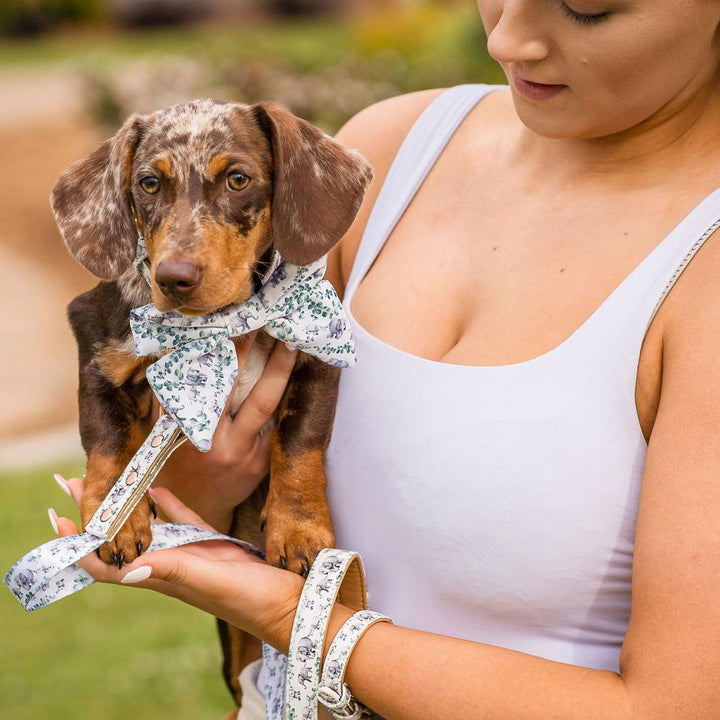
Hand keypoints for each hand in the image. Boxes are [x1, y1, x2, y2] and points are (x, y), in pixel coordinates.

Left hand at [52, 480, 303, 652]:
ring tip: (109, 480)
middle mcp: (172, 566)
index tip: (60, 519)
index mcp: (165, 577)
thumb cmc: (254, 600)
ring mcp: (192, 554)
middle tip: (74, 483)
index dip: (82, 546)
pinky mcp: (215, 545)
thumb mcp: (214, 584)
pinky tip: (157, 489)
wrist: (290, 604)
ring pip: (150, 528)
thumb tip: (127, 568)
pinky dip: (168, 506)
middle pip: (123, 539)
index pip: (111, 563)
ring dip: (127, 507)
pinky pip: (184, 521)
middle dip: (97, 515)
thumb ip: (176, 573)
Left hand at [150, 332, 297, 533]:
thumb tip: (281, 387)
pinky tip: (185, 339)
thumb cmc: (233, 481)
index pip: (264, 401)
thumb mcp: (260, 464)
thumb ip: (267, 431)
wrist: (192, 504)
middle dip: (243, 347)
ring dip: (209, 349)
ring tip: (220, 321)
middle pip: (228, 383)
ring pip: (198, 381)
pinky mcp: (163, 425)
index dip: (278, 369)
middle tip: (252, 317)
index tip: (289, 342)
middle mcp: (212, 439)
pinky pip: (170, 388)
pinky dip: (178, 364)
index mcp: (242, 449)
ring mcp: (184, 432)